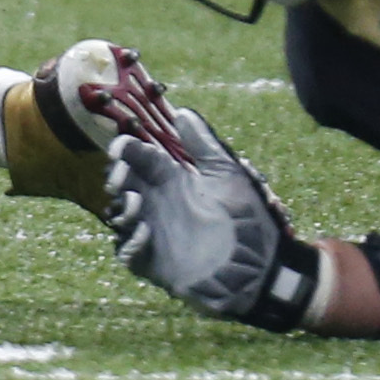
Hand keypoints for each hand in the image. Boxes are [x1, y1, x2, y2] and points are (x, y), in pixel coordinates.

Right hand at [105, 111, 320, 328]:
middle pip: (121, 184)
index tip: (121, 149)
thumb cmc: (249, 218)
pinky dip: (130, 243)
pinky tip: (146, 234)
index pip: (136, 158)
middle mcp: (158, 204)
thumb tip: (183, 111)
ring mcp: (153, 233)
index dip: (124, 151)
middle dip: (116, 178)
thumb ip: (204, 144)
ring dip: (122, 208)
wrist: (263, 268)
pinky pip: (126, 252)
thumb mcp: (228, 175)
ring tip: (138, 205)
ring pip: (119, 215)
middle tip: (122, 180)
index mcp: (173, 180)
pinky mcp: (153, 263)